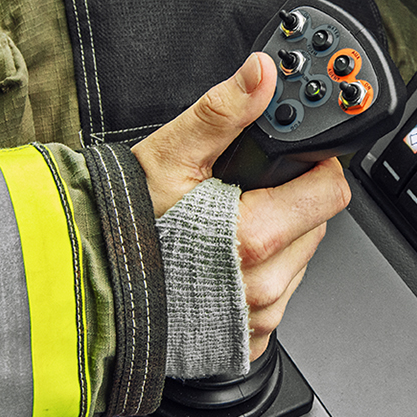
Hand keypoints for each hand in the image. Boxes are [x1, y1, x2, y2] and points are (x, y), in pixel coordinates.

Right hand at [132, 53, 351, 358]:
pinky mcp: (248, 341)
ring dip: (275, 242)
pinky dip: (257, 279)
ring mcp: (255, 318)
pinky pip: (276, 299)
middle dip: (288, 203)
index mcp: (252, 237)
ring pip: (298, 262)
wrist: (87, 285)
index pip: (329, 192)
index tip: (288, 161)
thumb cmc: (121, 225)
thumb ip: (222, 112)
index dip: (312, 166)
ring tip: (221, 232)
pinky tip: (219, 266)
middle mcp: (261, 286)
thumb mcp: (169, 154)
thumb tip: (261, 74)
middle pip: (314, 226)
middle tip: (239, 195)